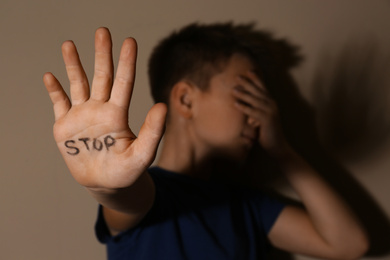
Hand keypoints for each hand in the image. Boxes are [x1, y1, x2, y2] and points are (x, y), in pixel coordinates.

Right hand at [43, 28, 166, 189]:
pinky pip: (59, 103)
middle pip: (102, 77)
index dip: (126, 62)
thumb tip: (162, 105)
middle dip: (103, 54)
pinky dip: (54, 90)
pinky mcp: (65, 126)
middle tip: (103, 31)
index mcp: (118, 114)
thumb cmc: (126, 171)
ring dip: (74, 65)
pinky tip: (50, 76)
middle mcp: (100, 109)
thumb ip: (153, 131)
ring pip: (78, 84)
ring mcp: (82, 116)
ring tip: (69, 44)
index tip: (129, 41)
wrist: (105, 184)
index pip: (123, 83)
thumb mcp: (142, 154)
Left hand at [233, 71, 289, 156]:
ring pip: (254, 100)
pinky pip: (253, 112)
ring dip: (243, 94)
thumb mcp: (261, 118)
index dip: (256, 79)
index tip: (248, 71)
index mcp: (271, 102)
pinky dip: (244, 107)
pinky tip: (235, 104)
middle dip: (247, 83)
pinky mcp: (267, 119)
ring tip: (233, 90)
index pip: (263, 88)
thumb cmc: (267, 132)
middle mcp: (272, 104)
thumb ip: (255, 110)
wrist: (277, 145)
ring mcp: (270, 111)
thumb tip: (244, 104)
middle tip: (237, 77)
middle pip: (258, 91)